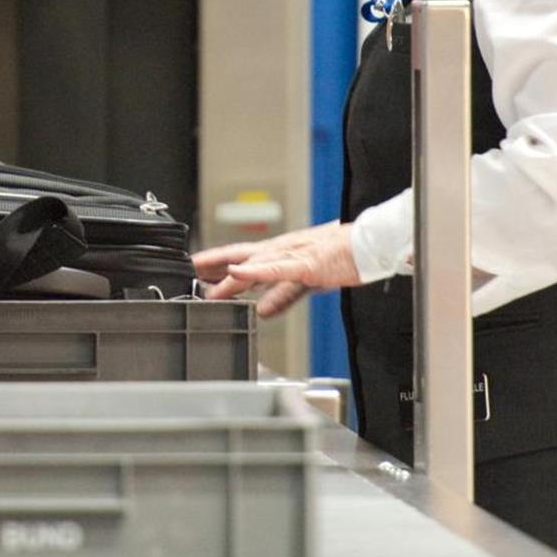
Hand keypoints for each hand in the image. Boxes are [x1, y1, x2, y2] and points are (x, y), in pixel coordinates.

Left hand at [191, 221, 360, 316]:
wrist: (370, 245)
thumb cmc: (342, 257)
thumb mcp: (306, 281)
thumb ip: (283, 296)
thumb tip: (263, 311)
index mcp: (279, 253)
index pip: (240, 256)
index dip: (215, 261)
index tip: (192, 267)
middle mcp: (280, 250)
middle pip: (238, 256)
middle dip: (211, 265)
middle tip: (186, 272)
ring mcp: (292, 255)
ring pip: (254, 265)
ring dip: (229, 277)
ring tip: (208, 288)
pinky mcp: (307, 264)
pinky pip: (278, 269)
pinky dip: (257, 270)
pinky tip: (240, 272)